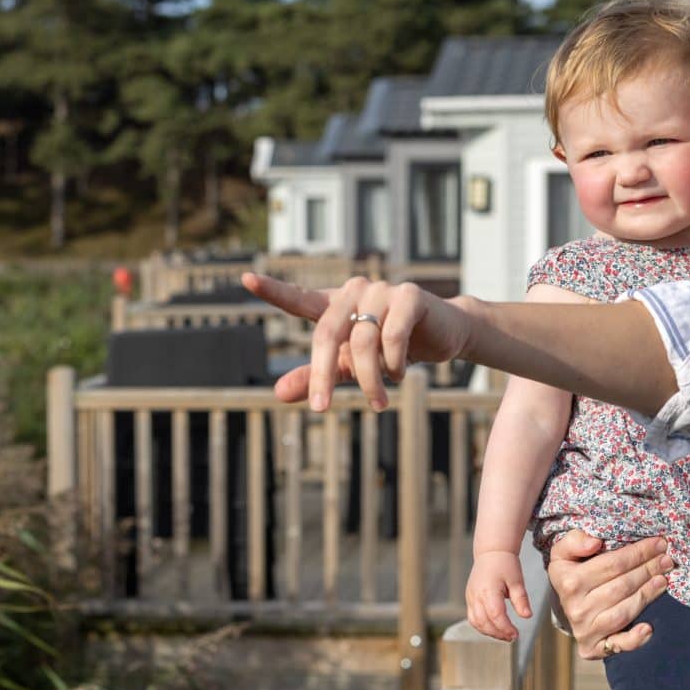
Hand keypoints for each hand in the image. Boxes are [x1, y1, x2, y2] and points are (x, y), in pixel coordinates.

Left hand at [240, 272, 478, 411]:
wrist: (443, 336)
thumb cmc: (389, 349)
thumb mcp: (348, 367)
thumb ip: (314, 377)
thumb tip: (277, 394)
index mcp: (335, 305)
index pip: (299, 299)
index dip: (273, 290)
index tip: (246, 279)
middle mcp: (354, 291)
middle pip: (326, 334)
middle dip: (321, 376)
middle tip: (320, 409)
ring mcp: (382, 290)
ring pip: (363, 342)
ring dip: (370, 380)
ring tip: (380, 400)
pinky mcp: (410, 296)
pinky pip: (392, 336)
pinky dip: (394, 364)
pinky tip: (400, 372)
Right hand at [465, 549, 533, 641]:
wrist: (491, 552)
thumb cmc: (505, 564)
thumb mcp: (517, 580)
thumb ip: (521, 600)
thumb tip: (527, 616)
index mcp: (488, 590)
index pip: (496, 616)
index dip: (505, 628)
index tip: (516, 634)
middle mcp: (476, 595)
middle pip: (484, 622)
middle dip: (498, 633)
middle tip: (512, 637)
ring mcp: (471, 597)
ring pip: (476, 622)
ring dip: (489, 632)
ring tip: (504, 635)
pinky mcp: (470, 598)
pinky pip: (472, 617)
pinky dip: (482, 626)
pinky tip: (494, 628)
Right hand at [546, 530, 669, 660]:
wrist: (564, 606)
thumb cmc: (571, 573)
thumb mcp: (563, 553)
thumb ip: (574, 541)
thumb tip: (595, 542)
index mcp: (568, 581)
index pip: (611, 565)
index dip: (638, 553)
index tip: (658, 543)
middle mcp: (575, 608)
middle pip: (621, 586)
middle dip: (647, 570)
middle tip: (666, 560)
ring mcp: (584, 630)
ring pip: (623, 612)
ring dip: (647, 595)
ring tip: (663, 580)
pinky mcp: (592, 648)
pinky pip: (617, 645)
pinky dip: (634, 639)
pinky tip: (649, 628)